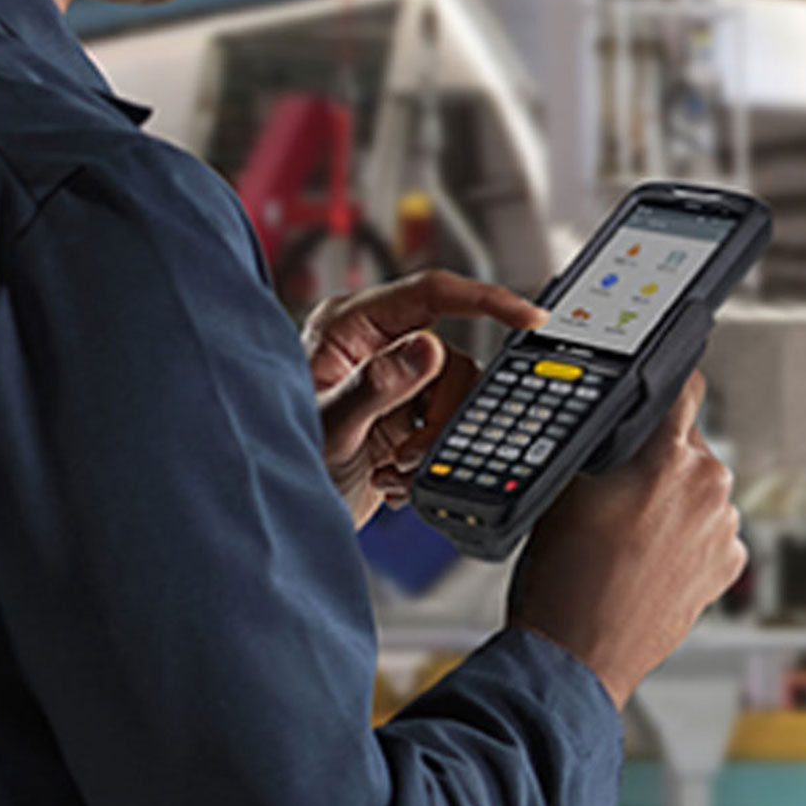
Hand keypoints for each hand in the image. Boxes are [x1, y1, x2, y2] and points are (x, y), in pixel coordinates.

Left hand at [304, 269, 542, 526]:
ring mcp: (392, 383)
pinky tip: (393, 477)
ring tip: (397, 469)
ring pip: (455, 398)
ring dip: (434, 443)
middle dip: (444, 413)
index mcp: (350, 326)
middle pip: (452, 358)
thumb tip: (428, 348)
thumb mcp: (330, 425)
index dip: (484, 299)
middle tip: (415, 451)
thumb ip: (376, 385)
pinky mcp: (404, 418)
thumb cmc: (278, 456)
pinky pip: (446, 428)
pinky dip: (429, 460)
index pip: (431, 293)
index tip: (527, 316)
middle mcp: (374, 346)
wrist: (280, 512)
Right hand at [507, 374, 745, 702]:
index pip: (686, 389)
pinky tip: (647, 559)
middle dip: (658, 458)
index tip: (661, 388)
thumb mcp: (563, 487)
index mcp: (675, 459)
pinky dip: (686, 538)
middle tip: (618, 488)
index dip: (666, 386)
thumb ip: (599, 444)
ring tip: (628, 535)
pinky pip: (709, 532)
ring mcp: (724, 532)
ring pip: (700, 492)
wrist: (578, 655)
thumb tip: (612, 426)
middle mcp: (713, 490)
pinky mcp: (727, 568)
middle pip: (690, 445)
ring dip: (673, 501)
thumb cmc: (566, 579)